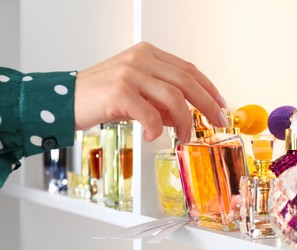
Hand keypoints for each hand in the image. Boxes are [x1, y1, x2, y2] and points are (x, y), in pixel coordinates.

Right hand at [74, 42, 227, 142]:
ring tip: (183, 136)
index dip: (208, 87)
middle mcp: (141, 59)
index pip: (188, 69)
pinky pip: (150, 113)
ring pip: (174, 97)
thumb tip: (182, 117)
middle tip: (217, 120)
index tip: (220, 103)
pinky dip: (157, 127)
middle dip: (207, 104)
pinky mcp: (119, 91)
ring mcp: (130, 73)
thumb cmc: (100, 96)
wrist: (65, 100)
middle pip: (187, 81)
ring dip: (184, 121)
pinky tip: (154, 135)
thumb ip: (161, 102)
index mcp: (148, 54)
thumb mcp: (136, 94)